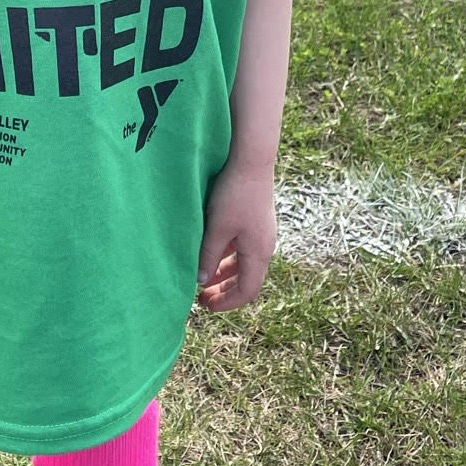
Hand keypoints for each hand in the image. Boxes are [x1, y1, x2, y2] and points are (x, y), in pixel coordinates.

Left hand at [195, 160, 277, 312]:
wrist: (252, 160)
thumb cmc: (234, 194)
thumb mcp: (217, 228)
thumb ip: (208, 256)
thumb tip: (201, 281)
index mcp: (259, 252)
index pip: (248, 291)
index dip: (228, 303)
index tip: (206, 305)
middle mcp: (264, 246)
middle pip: (246, 279)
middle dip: (224, 290)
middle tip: (201, 298)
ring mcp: (261, 233)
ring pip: (242, 263)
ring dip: (223, 273)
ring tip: (201, 277)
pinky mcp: (255, 221)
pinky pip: (241, 247)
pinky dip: (226, 256)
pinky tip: (208, 252)